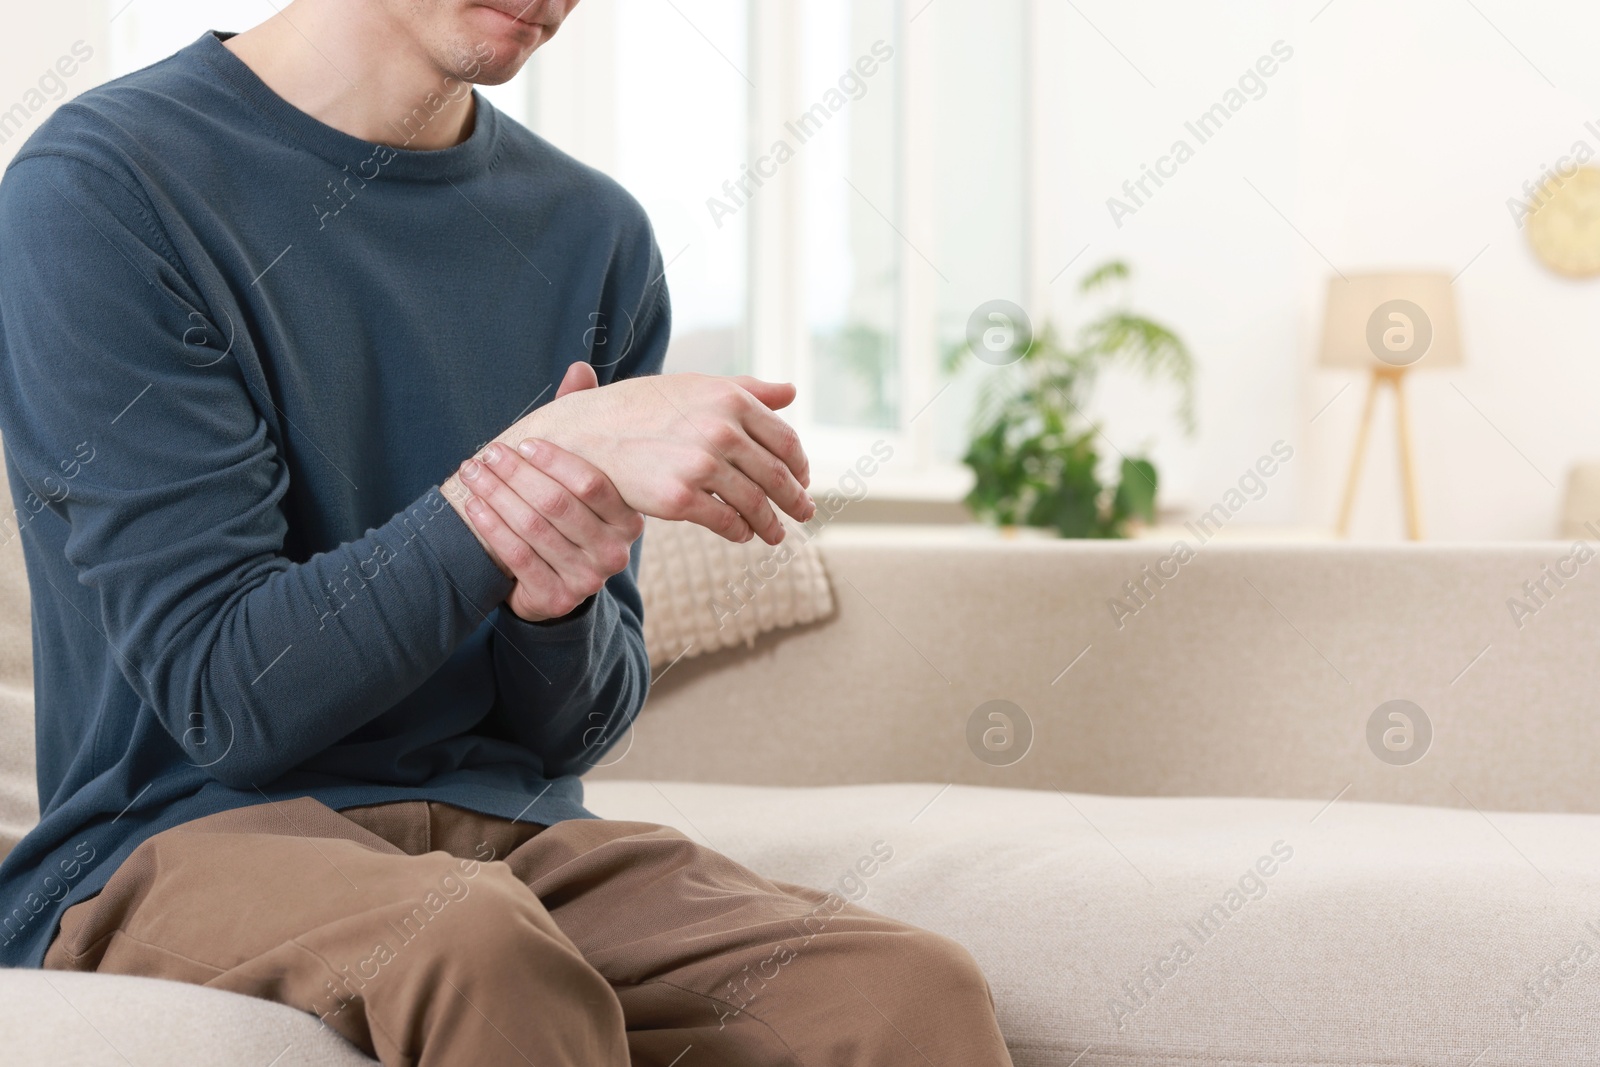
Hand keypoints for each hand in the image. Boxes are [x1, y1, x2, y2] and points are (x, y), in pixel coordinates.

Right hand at [450, 366, 813, 545]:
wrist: (583, 436)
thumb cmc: (638, 409)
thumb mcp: (692, 387)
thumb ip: (746, 388)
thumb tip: (790, 390)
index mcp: (730, 399)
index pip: (784, 440)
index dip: (799, 465)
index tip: (803, 479)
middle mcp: (720, 429)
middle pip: (776, 475)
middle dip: (795, 498)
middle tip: (805, 513)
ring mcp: (701, 464)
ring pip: (755, 503)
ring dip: (771, 523)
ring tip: (776, 534)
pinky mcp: (680, 498)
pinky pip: (727, 522)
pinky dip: (741, 532)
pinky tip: (744, 535)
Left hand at [454, 431, 643, 622]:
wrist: (556, 583)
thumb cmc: (568, 517)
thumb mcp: (580, 477)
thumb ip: (581, 428)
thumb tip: (579, 370)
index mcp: (628, 519)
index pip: (591, 483)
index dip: (553, 460)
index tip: (522, 443)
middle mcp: (614, 551)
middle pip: (557, 504)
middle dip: (515, 474)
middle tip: (488, 454)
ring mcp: (588, 578)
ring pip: (533, 528)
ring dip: (496, 495)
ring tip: (472, 473)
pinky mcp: (557, 598)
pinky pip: (518, 556)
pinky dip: (491, 527)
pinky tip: (473, 506)